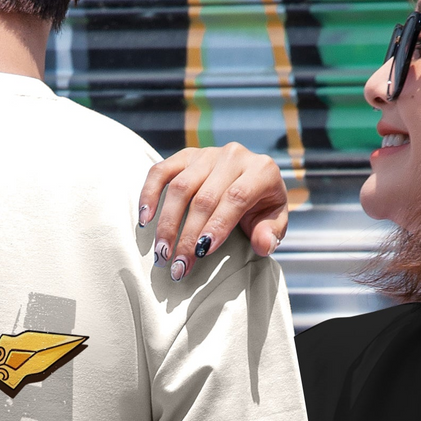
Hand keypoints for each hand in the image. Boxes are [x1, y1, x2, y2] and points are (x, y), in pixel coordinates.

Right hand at [138, 144, 290, 273]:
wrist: (253, 178)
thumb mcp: (276, 219)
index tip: (202, 252)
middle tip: (178, 266)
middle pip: (204, 198)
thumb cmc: (263, 205)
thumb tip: (262, 245)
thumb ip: (271, 233)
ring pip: (181, 187)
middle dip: (188, 236)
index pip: (235, 198)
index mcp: (261, 170)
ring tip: (161, 253)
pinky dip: (149, 194)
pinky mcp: (186, 155)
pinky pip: (161, 171)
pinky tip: (144, 220)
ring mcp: (207, 154)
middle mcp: (233, 156)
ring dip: (167, 223)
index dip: (217, 225)